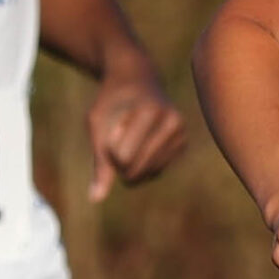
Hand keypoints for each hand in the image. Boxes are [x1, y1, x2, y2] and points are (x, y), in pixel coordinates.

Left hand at [83, 58, 186, 199]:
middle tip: (122, 129)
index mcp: (151, 111)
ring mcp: (182, 135)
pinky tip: (142, 140)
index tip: (115, 121)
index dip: (108, 146)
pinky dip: (141, 164)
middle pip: (134, 170)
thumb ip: (100, 162)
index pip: (121, 157)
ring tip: (133, 133)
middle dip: (118, 160)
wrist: (137, 79)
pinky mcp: (182, 146)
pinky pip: (154, 173)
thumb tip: (95, 199)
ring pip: (145, 175)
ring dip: (129, 162)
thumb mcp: (97, 124)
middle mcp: (173, 123)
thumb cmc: (112, 101)